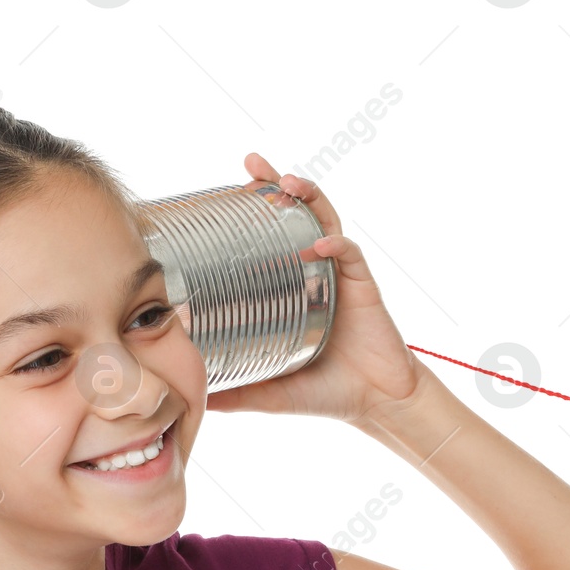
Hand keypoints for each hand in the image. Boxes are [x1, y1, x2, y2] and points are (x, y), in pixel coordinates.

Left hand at [201, 153, 431, 424]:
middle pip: (296, 215)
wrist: (376, 403)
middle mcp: (315, 273)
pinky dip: (334, 245)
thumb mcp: (270, 394)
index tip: (225, 193)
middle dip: (275, 185)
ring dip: (308, 197)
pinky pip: (349, 255)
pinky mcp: (364, 286)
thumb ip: (235, 395)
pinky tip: (318, 244)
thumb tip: (194, 402)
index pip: (269, 239)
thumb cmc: (326, 393)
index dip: (250, 211)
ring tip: (286, 185)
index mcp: (291, 289)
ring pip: (325, 221)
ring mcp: (340, 276)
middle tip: (252, 165)